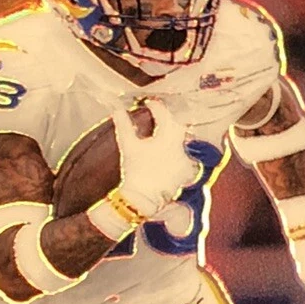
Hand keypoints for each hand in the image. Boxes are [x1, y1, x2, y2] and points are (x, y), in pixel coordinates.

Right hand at [111, 101, 199, 218]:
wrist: (142, 199)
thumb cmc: (136, 172)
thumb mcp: (128, 145)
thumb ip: (123, 123)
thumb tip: (117, 107)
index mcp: (168, 135)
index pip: (164, 112)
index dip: (154, 106)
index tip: (148, 104)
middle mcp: (182, 143)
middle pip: (180, 121)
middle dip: (170, 116)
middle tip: (159, 114)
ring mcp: (187, 156)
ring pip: (185, 135)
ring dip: (176, 130)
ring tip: (165, 129)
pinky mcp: (188, 168)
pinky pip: (187, 151)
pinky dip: (179, 146)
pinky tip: (170, 148)